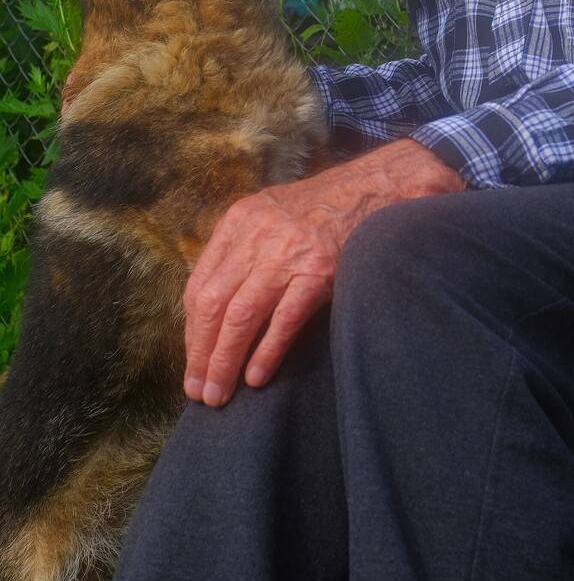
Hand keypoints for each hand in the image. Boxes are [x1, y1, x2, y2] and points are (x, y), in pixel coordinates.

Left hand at [182, 138, 464, 406]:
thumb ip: (241, 250)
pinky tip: (256, 378)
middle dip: (201, 354)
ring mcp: (288, 253)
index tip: (193, 362)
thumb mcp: (269, 214)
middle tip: (198, 392)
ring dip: (224, 360)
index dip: (191, 331)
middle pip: (212, 304)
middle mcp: (256, 235)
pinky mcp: (319, 271)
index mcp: (239, 222)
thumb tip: (215, 306)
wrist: (374, 186)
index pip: (198, 286)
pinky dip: (266, 351)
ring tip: (218, 394)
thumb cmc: (321, 208)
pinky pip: (283, 319)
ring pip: (240, 316)